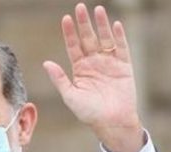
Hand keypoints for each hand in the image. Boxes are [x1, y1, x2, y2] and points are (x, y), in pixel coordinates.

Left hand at [43, 3, 143, 151]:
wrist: (111, 122)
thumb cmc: (89, 112)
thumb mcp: (70, 96)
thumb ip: (59, 79)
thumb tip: (46, 63)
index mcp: (80, 69)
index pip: (73, 46)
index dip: (69, 33)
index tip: (66, 19)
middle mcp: (94, 63)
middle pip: (88, 38)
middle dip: (84, 23)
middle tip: (80, 7)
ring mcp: (109, 63)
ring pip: (105, 39)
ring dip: (101, 25)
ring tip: (98, 10)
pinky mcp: (124, 67)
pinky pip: (122, 48)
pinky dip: (119, 37)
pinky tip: (115, 25)